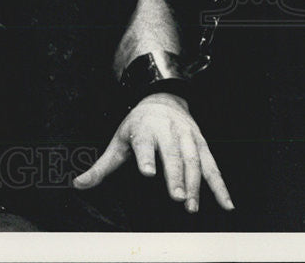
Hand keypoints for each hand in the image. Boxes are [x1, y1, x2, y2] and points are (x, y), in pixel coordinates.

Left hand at [72, 92, 233, 212]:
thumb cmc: (137, 126)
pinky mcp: (202, 145)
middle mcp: (167, 132)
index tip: (147, 172)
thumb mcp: (118, 142)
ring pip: (194, 161)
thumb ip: (101, 167)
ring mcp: (187, 138)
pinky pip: (214, 167)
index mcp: (143, 131)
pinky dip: (221, 186)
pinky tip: (227, 205)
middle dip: (175, 176)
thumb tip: (78, 185)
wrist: (162, 98)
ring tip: (191, 206)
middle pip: (172, 155)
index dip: (146, 158)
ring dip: (196, 185)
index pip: (144, 144)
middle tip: (176, 197)